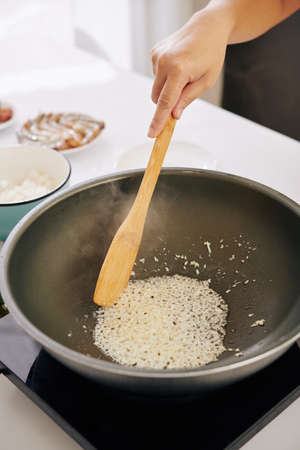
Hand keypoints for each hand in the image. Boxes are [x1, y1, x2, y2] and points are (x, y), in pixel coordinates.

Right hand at [148, 8, 232, 136]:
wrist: (207, 27)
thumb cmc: (211, 54)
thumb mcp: (206, 81)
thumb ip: (187, 99)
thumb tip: (174, 114)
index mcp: (179, 70)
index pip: (165, 103)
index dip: (158, 121)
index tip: (152, 134)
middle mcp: (164, 62)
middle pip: (157, 98)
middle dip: (167, 103)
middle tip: (184, 93)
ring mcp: (157, 56)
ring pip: (156, 88)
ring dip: (168, 89)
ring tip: (185, 73)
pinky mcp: (154, 53)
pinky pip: (156, 76)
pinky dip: (165, 77)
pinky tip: (178, 65)